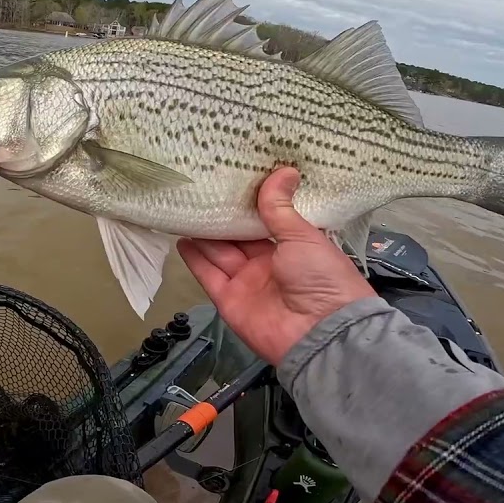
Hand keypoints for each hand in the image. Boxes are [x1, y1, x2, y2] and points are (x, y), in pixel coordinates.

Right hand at [177, 168, 376, 366]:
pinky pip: (209, 276)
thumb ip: (281, 208)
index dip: (250, 203)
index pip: (266, 221)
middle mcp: (269, 263)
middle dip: (222, 216)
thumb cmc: (321, 277)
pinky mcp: (229, 300)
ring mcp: (248, 282)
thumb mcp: (303, 236)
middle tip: (202, 188)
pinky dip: (195, 259)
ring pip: (220, 253)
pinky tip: (182, 238)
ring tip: (186, 207)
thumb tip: (283, 170)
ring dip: (204, 233)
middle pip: (238, 236)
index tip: (234, 178)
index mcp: (293, 246)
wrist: (320, 333)